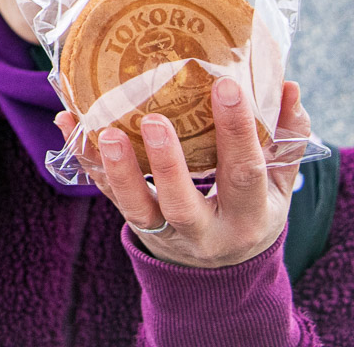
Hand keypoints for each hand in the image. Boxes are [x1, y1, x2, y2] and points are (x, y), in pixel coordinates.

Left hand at [55, 78, 311, 267]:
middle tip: (155, 120)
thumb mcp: (277, 185)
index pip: (243, 174)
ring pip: (134, 206)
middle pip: (181, 203)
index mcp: (248, 217)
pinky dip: (85, 157)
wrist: (218, 272)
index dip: (237, 132)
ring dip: (117, 168)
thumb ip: (286, 140)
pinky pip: (104, 190)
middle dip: (167, 164)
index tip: (226, 86)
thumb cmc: (249, 210)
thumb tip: (289, 86)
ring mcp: (162, 231)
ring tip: (103, 131)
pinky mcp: (132, 221)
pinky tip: (67, 120)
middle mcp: (203, 232)